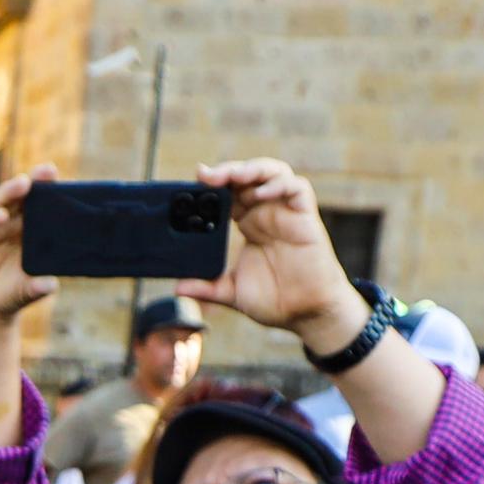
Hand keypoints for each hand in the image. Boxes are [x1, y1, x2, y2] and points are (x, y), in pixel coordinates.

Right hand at [0, 167, 59, 322]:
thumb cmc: (11, 293)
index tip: (62, 178)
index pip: (42, 204)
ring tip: (23, 184)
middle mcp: (10, 222)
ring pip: (0, 202)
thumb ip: (37, 288)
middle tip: (47, 170)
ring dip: (11, 191)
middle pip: (22, 196)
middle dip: (34, 181)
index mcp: (30, 230)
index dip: (50, 189)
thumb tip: (50, 285)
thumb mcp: (26, 292)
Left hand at [180, 158, 365, 352]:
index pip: (230, 192)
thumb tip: (177, 287)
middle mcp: (267, 212)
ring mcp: (287, 212)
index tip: (194, 183)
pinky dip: (278, 184)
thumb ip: (207, 287)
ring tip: (234, 176)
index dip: (214, 184)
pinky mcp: (306, 217)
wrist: (307, 314)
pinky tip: (260, 194)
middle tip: (206, 177)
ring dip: (252, 169)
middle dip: (227, 171)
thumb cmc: (276, 300)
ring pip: (273, 173)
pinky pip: (297, 187)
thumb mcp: (232, 292)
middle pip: (248, 176)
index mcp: (250, 223)